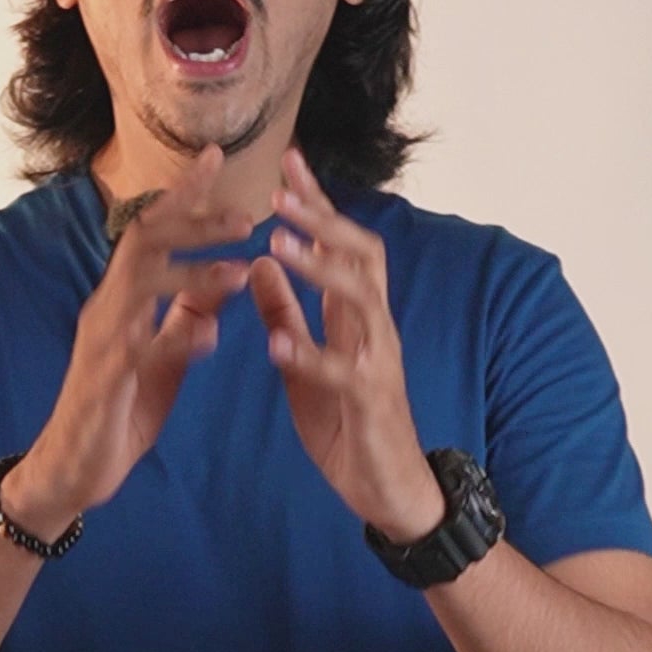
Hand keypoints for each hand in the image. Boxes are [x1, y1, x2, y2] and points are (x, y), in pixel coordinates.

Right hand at [9, 145, 251, 527]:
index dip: (183, 194)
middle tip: (246, 214)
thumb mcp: (164, 353)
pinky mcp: (105, 383)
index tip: (218, 158)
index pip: (152, 230)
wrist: (73, 469)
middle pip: (143, 242)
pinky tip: (210, 336)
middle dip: (193, 221)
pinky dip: (176, 340)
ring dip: (191, 274)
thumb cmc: (120, 408)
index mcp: (123, 298)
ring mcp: (102, 344)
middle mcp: (107, 309)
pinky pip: (139, 352)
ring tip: (238, 270)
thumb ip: (188, 312)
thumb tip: (225, 273)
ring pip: (139, 289)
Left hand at [248, 148, 445, 540]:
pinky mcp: (370, 401)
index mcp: (356, 315)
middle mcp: (375, 327)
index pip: (341, 243)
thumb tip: (261, 261)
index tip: (287, 162)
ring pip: (360, 300)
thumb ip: (288, 313)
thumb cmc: (350, 424)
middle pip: (361, 255)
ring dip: (318, 270)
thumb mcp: (306, 361)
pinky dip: (310, 354)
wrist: (390, 489)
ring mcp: (378, 361)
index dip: (317, 203)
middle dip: (323, 220)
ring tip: (276, 246)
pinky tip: (276, 344)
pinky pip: (342, 372)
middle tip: (279, 193)